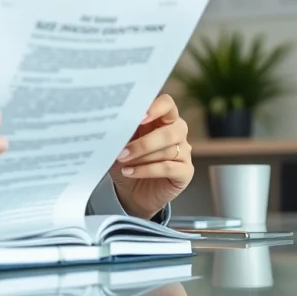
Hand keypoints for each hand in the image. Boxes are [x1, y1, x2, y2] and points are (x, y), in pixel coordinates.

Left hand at [109, 94, 193, 219]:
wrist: (130, 191)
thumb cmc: (126, 161)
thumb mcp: (119, 143)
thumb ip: (121, 130)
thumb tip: (111, 122)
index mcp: (161, 119)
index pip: (167, 104)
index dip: (156, 108)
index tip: (139, 118)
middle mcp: (177, 132)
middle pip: (172, 129)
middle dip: (145, 142)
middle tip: (122, 152)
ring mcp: (184, 152)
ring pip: (169, 150)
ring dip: (142, 157)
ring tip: (122, 162)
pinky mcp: (185, 172)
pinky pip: (169, 167)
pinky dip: (146, 170)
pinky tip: (130, 172)